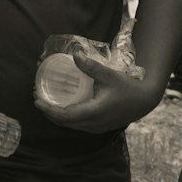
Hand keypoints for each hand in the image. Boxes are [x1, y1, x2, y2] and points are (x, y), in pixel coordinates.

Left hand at [36, 51, 157, 133]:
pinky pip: (77, 124)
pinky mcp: (98, 127)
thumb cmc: (128, 88)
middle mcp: (93, 124)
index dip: (48, 110)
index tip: (36, 100)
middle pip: (64, 123)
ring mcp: (96, 128)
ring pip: (70, 125)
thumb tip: (74, 54)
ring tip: (46, 101)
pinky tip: (62, 106)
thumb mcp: (110, 75)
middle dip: (48, 112)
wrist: (145, 101)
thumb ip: (91, 66)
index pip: (65, 116)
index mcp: (94, 113)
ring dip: (56, 115)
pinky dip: (66, 117)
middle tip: (37, 97)